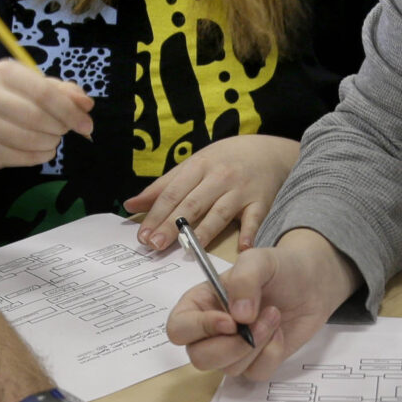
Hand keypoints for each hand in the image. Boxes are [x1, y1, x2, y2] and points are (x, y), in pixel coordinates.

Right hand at [0, 59, 95, 169]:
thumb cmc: (17, 99)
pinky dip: (40, 156)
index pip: (43, 93)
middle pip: (36, 117)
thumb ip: (66, 93)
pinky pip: (22, 158)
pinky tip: (43, 149)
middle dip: (60, 128)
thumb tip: (86, 104)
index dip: (69, 111)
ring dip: (51, 142)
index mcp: (5, 72)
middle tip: (66, 130)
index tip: (87, 125)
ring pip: (30, 140)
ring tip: (53, 138)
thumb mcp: (41, 87)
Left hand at [123, 134, 299, 251]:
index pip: (173, 193)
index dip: (156, 214)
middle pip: (192, 204)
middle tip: (155, 245)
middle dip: (172, 225)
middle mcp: (219, 177)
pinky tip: (243, 248)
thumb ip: (164, 186)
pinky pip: (254, 219)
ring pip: (220, 213)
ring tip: (189, 250)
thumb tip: (131, 205)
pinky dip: (250, 233)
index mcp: (199, 166)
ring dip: (204, 232)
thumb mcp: (194, 165)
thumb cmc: (225, 160)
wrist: (270, 151)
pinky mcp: (261, 202)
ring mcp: (241, 190)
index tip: (143, 235)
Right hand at [165, 228, 357, 378]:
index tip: (231, 321)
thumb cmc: (278, 268)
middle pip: (199, 358)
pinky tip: (278, 332)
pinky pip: (255, 374)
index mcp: (198, 305)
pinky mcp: (255, 362)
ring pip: (228, 368)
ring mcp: (232, 350)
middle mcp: (209, 331)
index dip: (199, 329)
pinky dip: (271, 354)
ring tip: (274, 316)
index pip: (179, 329)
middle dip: (231, 346)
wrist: (313, 282)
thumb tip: (239, 317)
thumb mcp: (258, 260)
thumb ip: (243, 280)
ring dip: (256, 345)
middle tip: (257, 321)